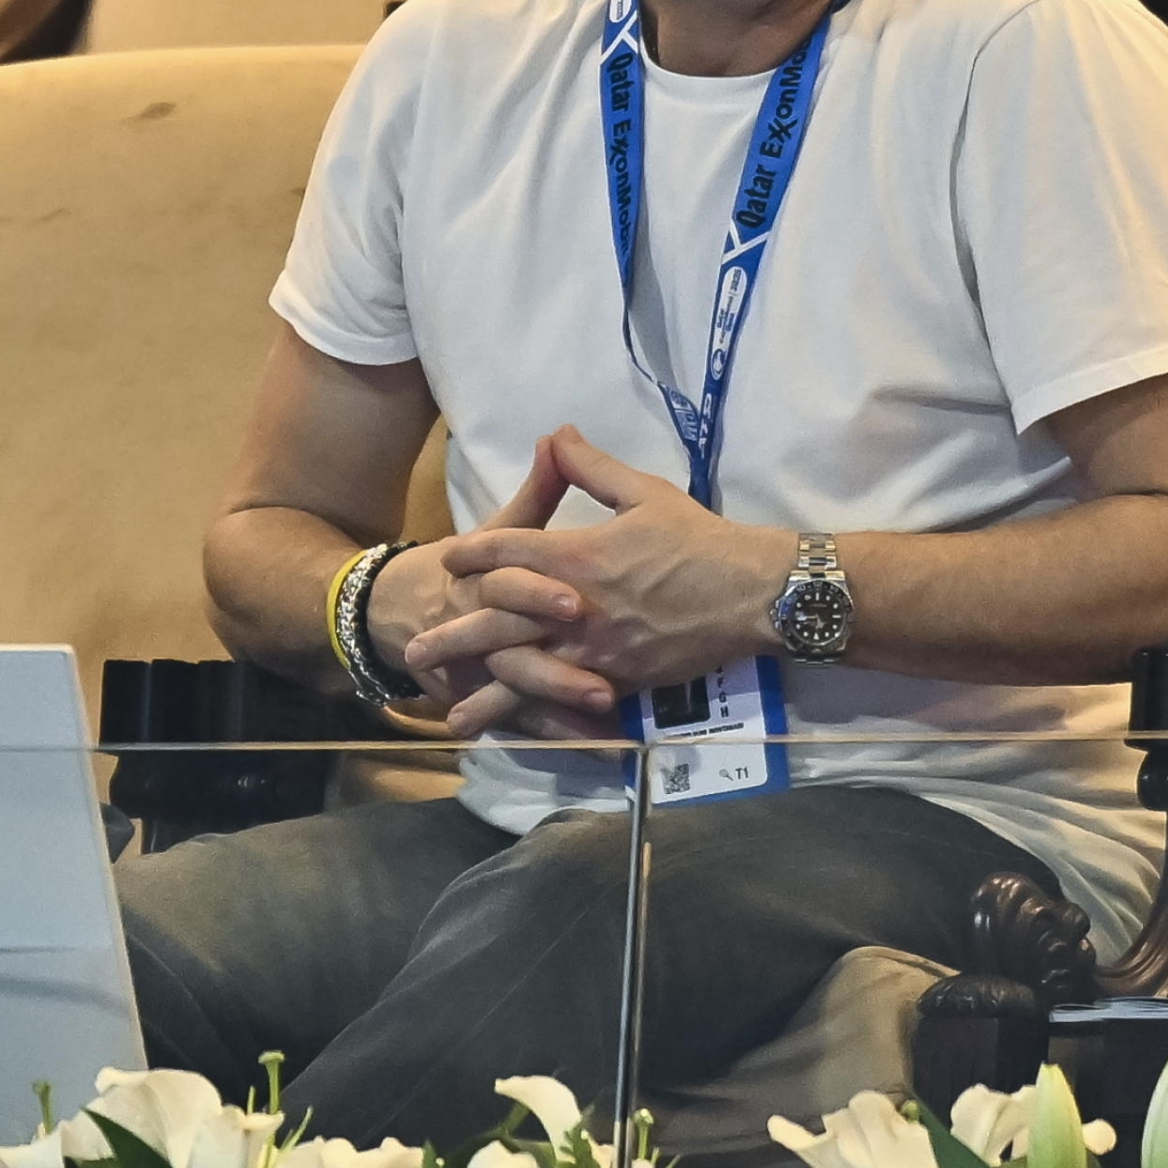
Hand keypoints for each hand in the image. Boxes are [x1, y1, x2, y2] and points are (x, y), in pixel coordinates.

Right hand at [372, 435, 621, 738]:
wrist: (390, 609)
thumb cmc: (459, 565)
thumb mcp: (497, 526)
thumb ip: (536, 491)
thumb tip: (559, 436)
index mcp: (482, 577)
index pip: (505, 583)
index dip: (537, 593)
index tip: (576, 603)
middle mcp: (476, 624)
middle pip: (511, 648)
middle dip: (552, 669)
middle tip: (600, 685)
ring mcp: (476, 666)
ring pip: (514, 689)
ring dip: (557, 708)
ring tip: (601, 719)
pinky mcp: (480, 695)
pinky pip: (516, 718)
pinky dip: (551, 732)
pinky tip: (593, 745)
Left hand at [405, 427, 791, 736]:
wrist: (753, 594)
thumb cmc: (699, 539)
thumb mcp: (644, 492)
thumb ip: (591, 468)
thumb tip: (556, 433)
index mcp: (578, 554)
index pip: (507, 551)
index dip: (473, 553)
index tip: (448, 559)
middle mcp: (576, 606)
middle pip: (499, 623)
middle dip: (454, 636)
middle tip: (413, 651)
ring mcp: (596, 650)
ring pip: (527, 675)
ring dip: (485, 695)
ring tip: (450, 716)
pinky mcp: (621, 681)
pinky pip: (569, 703)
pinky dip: (538, 719)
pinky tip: (516, 735)